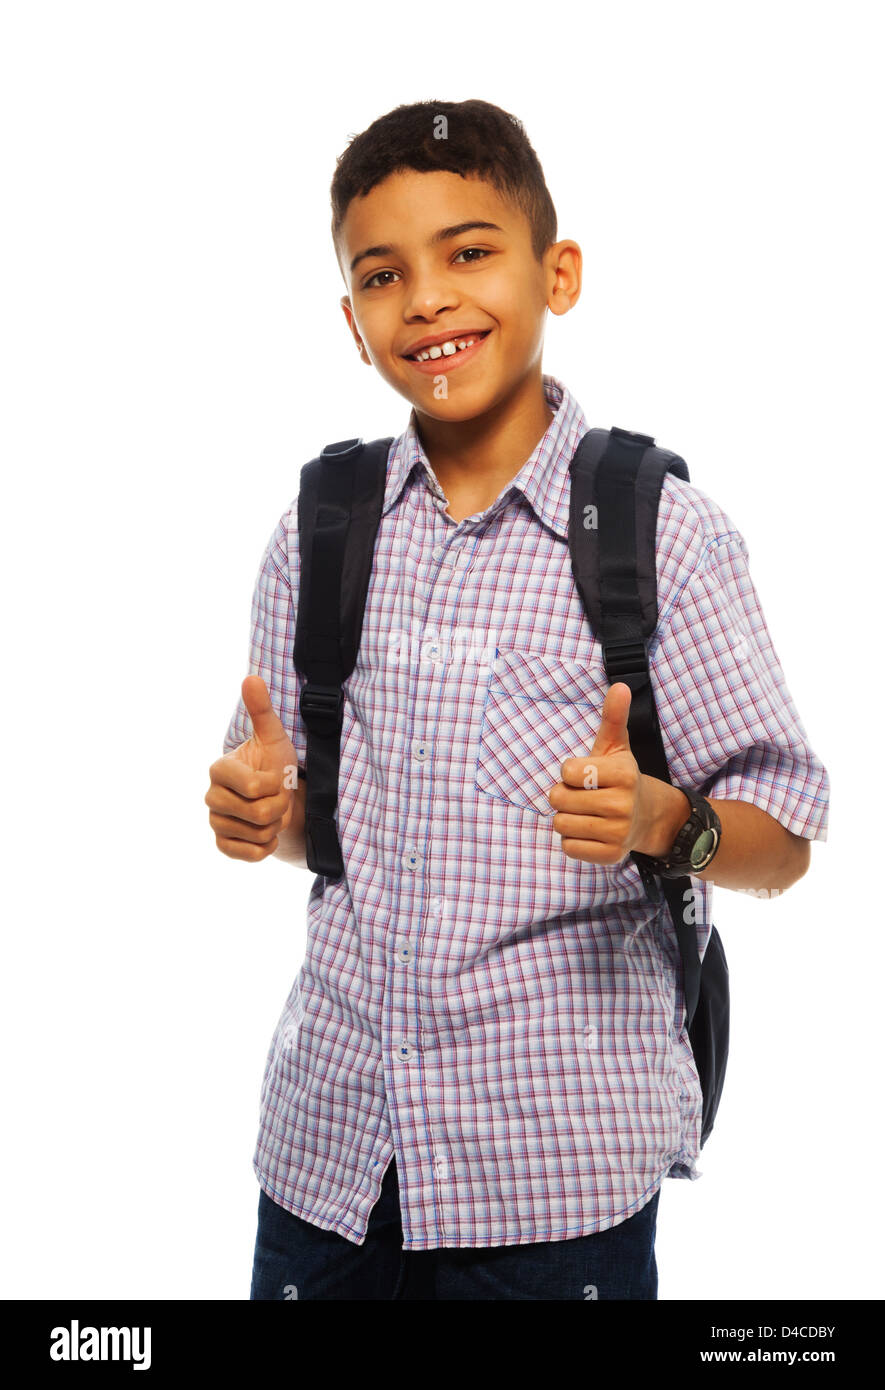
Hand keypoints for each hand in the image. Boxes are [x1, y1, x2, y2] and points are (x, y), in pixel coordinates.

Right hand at [206, 675, 299, 860]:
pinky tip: (266, 831)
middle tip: (278, 796)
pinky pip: (252, 854)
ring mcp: (215, 823)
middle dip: (280, 806)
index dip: (276, 784)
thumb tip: (251, 678)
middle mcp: (211, 797)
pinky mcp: (223, 845)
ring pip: (259, 834)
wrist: (278, 796)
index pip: (254, 787)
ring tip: (272, 811)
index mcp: (219, 769)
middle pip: (260, 813)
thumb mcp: (274, 737)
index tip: (275, 777)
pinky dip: (268, 846)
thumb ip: (262, 710)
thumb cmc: (274, 763)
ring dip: (276, 825)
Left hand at [547, 682, 652, 864]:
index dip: (569, 771)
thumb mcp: (617, 747)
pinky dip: (572, 840)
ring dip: (566, 818)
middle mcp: (623, 804)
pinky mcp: (609, 856)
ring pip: (560, 823)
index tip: (585, 774)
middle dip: (564, 795)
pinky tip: (589, 831)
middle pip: (558, 798)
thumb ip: (613, 717)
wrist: (648, 818)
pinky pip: (568, 847)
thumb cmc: (621, 778)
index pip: (567, 771)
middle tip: (583, 795)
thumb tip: (620, 686)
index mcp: (623, 774)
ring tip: (586, 813)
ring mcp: (618, 833)